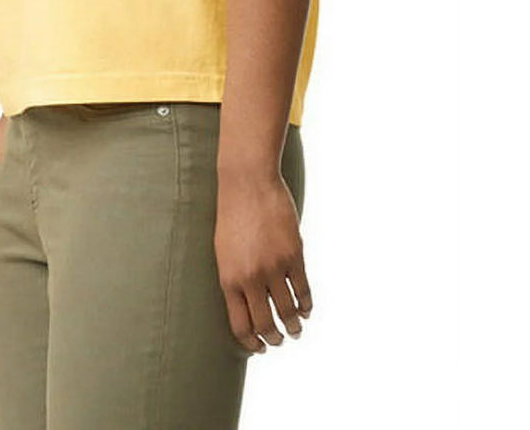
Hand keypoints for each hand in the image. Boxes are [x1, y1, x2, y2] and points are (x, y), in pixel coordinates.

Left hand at [214, 169, 311, 353]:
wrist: (247, 183)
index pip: (240, 324)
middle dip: (274, 337)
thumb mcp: (224, 251)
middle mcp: (250, 277)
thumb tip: (249, 304)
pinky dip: (306, 304)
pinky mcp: (294, 255)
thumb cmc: (232, 215)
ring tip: (295, 329)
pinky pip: (302, 289)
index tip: (259, 347)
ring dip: (293, 325)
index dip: (251, 342)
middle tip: (279, 340)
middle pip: (265, 323)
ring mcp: (273, 267)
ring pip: (288, 310)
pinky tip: (306, 309)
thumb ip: (235, 278)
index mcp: (228, 278)